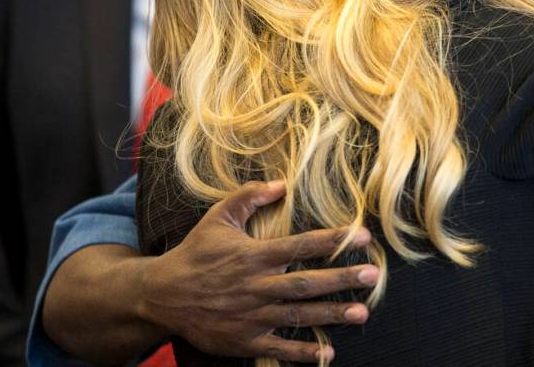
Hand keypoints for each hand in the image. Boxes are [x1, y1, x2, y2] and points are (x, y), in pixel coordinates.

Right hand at [139, 180, 378, 362]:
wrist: (161, 295)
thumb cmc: (196, 252)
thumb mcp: (218, 217)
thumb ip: (249, 196)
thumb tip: (281, 183)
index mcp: (253, 255)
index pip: (300, 246)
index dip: (333, 241)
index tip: (362, 235)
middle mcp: (256, 285)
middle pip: (306, 282)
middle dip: (341, 278)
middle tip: (372, 275)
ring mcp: (251, 315)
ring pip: (298, 314)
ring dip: (331, 314)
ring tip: (362, 312)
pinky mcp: (243, 339)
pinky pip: (278, 346)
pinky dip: (303, 352)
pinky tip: (328, 352)